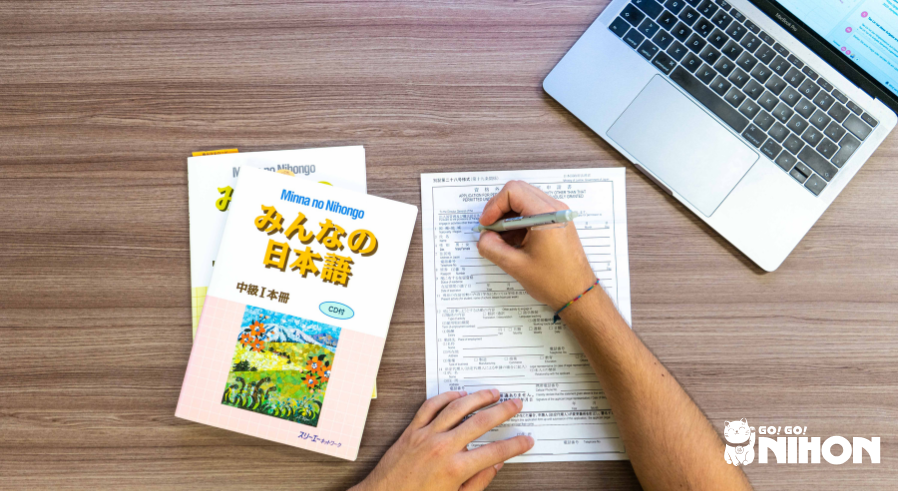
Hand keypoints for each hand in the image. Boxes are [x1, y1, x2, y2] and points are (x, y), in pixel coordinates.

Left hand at [352, 389, 533, 490]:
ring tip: (492, 393)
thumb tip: (495, 466)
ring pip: (457, 408)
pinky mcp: (412, 431)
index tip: (526, 440)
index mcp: (455, 469)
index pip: (495, 452)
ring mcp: (426, 436)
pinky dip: (446, 397)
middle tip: (515, 404)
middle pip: (480, 422)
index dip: (515, 445)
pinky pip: (431, 406)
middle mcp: (442, 448)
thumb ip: (477, 482)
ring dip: (478, 398)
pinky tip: (458, 395)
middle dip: (502, 411)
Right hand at [476, 181, 595, 309]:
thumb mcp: (516, 266)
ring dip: (508, 216)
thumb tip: (483, 237)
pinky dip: (518, 222)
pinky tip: (512, 241)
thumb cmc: (555, 281)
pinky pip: (532, 211)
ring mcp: (557, 214)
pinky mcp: (557, 222)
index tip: (486, 224)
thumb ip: (492, 248)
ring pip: (524, 201)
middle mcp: (554, 209)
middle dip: (499, 209)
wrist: (578, 293)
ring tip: (501, 239)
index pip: (513, 192)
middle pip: (518, 192)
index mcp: (546, 215)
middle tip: (490, 229)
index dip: (494, 206)